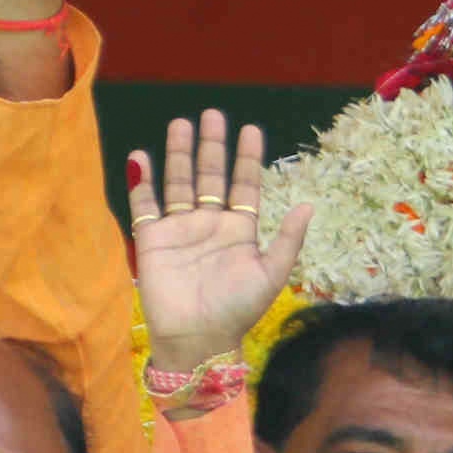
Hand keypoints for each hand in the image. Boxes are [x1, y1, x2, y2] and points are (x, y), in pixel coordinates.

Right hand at [125, 112, 310, 379]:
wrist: (197, 338)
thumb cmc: (237, 309)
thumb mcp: (271, 274)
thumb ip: (287, 239)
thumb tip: (311, 204)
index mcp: (241, 231)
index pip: (245, 186)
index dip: (248, 158)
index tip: (251, 129)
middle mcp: (210, 223)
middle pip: (211, 176)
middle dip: (212, 146)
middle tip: (213, 113)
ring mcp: (180, 228)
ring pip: (180, 182)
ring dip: (179, 154)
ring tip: (181, 124)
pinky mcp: (152, 238)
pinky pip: (145, 204)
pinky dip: (143, 181)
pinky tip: (141, 157)